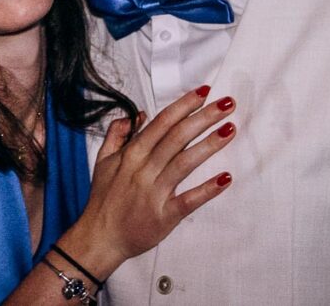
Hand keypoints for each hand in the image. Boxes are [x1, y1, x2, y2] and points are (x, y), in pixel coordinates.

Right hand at [66, 86, 235, 272]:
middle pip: (177, 137)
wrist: (99, 238)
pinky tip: (225, 178)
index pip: (162, 122)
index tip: (204, 92)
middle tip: (227, 104)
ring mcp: (154, 193)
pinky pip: (188, 200)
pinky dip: (207, 189)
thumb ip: (117, 134)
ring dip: (209, 145)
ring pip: (184, 163)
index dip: (184, 105)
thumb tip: (138, 114)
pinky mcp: (164, 216)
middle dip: (203, 117)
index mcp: (132, 154)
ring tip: (229, 129)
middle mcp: (144, 169)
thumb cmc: (103, 199)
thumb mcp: (102, 160)